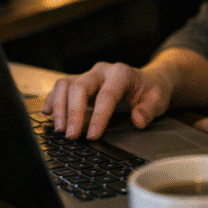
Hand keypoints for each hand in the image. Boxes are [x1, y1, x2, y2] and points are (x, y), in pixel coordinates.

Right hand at [43, 61, 172, 140]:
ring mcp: (88, 75)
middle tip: (72, 136)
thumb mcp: (159, 100)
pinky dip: (52, 101)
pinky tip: (48, 115)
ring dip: (59, 107)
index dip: (99, 116)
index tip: (93, 136)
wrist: (146, 80)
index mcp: (121, 73)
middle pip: (80, 86)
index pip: (107, 94)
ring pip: (65, 85)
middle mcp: (101, 71)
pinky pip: (60, 87)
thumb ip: (149, 109)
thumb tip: (138, 120)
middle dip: (74, 113)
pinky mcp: (79, 81)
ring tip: (60, 130)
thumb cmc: (151, 91)